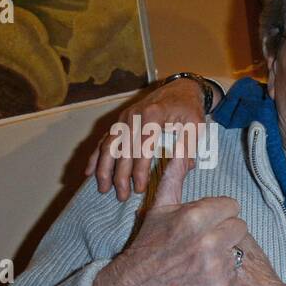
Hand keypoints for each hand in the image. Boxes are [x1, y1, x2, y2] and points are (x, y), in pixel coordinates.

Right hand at [86, 77, 205, 200]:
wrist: (181, 89)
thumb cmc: (189, 109)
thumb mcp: (195, 126)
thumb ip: (188, 147)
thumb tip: (183, 169)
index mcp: (152, 117)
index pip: (142, 148)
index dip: (139, 170)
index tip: (140, 189)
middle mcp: (133, 117)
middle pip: (121, 150)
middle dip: (119, 176)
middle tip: (121, 197)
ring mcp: (123, 119)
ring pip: (108, 146)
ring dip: (103, 169)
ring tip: (103, 189)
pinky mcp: (120, 122)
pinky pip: (104, 140)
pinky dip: (95, 157)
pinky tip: (89, 172)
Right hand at [91, 156, 245, 285]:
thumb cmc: (148, 244)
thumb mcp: (160, 208)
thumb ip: (174, 176)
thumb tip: (182, 146)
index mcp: (194, 216)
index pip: (232, 206)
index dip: (218, 213)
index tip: (204, 222)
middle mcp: (207, 240)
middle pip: (240, 226)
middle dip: (224, 232)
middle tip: (204, 241)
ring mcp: (215, 265)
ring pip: (239, 248)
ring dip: (225, 252)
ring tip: (202, 258)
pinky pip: (235, 271)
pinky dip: (223, 274)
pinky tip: (202, 274)